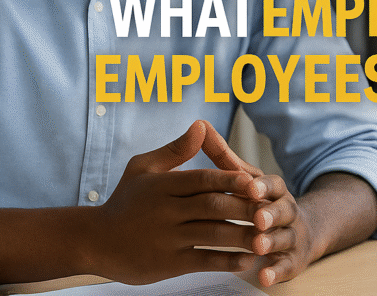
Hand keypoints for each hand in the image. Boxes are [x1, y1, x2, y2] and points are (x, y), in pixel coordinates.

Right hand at [91, 121, 258, 284]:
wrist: (94, 241)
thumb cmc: (125, 200)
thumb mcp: (144, 168)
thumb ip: (176, 150)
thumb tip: (201, 126)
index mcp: (164, 185)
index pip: (203, 179)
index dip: (230, 180)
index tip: (255, 182)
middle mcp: (166, 211)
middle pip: (213, 206)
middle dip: (244, 208)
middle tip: (270, 209)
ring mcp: (168, 238)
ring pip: (212, 234)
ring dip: (242, 236)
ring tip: (266, 236)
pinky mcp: (168, 263)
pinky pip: (203, 261)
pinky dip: (227, 261)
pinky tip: (247, 259)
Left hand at [200, 122, 312, 286]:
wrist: (298, 228)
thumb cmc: (259, 199)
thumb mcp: (243, 177)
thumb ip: (222, 155)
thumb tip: (201, 125)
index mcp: (273, 189)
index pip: (271, 185)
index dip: (263, 187)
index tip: (252, 189)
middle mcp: (286, 210)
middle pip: (282, 210)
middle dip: (271, 214)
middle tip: (257, 219)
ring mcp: (290, 235)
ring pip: (284, 237)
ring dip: (272, 242)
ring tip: (258, 247)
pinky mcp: (291, 259)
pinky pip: (285, 265)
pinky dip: (276, 270)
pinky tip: (264, 275)